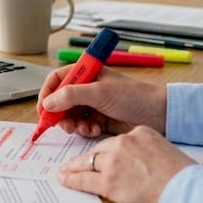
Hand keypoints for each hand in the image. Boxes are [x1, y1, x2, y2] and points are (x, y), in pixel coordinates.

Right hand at [37, 65, 166, 137]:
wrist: (159, 114)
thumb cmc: (134, 96)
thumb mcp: (99, 93)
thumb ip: (71, 95)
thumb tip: (48, 102)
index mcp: (87, 72)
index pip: (57, 80)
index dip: (47, 94)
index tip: (43, 110)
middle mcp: (87, 87)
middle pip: (60, 100)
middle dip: (60, 114)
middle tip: (64, 125)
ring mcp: (93, 103)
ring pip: (70, 115)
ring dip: (73, 124)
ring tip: (84, 128)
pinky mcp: (99, 118)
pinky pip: (82, 125)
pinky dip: (85, 129)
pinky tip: (95, 129)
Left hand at [58, 126, 193, 202]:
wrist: (187, 193)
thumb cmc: (183, 179)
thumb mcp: (166, 155)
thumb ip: (149, 154)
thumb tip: (141, 166)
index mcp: (141, 133)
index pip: (117, 140)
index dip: (108, 150)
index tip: (102, 155)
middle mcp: (125, 143)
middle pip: (99, 149)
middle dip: (88, 158)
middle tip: (76, 162)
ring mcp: (114, 161)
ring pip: (87, 161)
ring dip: (74, 167)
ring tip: (65, 171)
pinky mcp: (108, 181)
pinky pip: (84, 179)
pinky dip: (72, 179)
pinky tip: (64, 180)